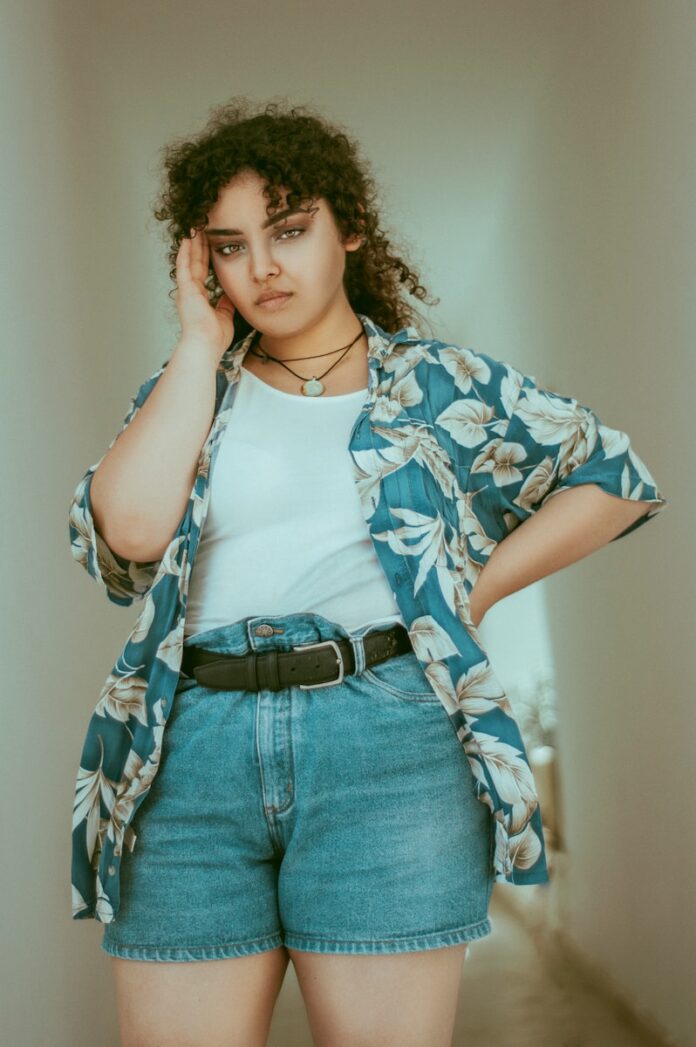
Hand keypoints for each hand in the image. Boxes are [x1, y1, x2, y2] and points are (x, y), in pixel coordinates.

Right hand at [174, 230, 235, 360]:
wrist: (206, 346)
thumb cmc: (214, 338)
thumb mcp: (225, 316)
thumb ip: (225, 304)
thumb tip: (229, 296)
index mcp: (199, 297)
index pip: (203, 271)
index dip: (206, 256)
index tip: (210, 241)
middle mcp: (190, 292)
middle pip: (195, 262)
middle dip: (199, 244)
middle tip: (201, 227)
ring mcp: (187, 290)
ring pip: (189, 261)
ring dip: (192, 243)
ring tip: (194, 226)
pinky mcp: (186, 290)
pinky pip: (184, 267)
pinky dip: (185, 252)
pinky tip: (187, 239)